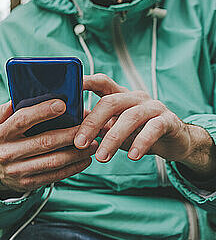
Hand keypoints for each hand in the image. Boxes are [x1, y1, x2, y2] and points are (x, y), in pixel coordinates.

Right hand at [0, 99, 97, 192]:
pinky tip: (85, 159)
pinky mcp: (28, 184)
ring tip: (94, 144)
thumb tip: (17, 97)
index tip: (63, 105)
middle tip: (88, 126)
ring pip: (53, 160)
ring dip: (77, 152)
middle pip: (44, 141)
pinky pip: (55, 175)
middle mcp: (6, 153)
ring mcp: (17, 171)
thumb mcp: (0, 125)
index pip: (22, 120)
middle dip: (70, 133)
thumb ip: (6, 111)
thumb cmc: (6, 141)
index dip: (42, 112)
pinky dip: (73, 167)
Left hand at [74, 74, 215, 176]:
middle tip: (79, 143)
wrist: (174, 142)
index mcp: (119, 95)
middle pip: (110, 102)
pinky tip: (132, 156)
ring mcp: (153, 107)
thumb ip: (94, 124)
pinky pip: (153, 129)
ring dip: (113, 139)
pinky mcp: (168, 121)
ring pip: (130, 117)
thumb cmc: (136, 133)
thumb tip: (66, 126)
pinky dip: (141, 142)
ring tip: (103, 158)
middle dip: (92, 123)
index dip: (86, 81)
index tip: (68, 87)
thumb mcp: (112, 128)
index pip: (101, 82)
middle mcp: (135, 97)